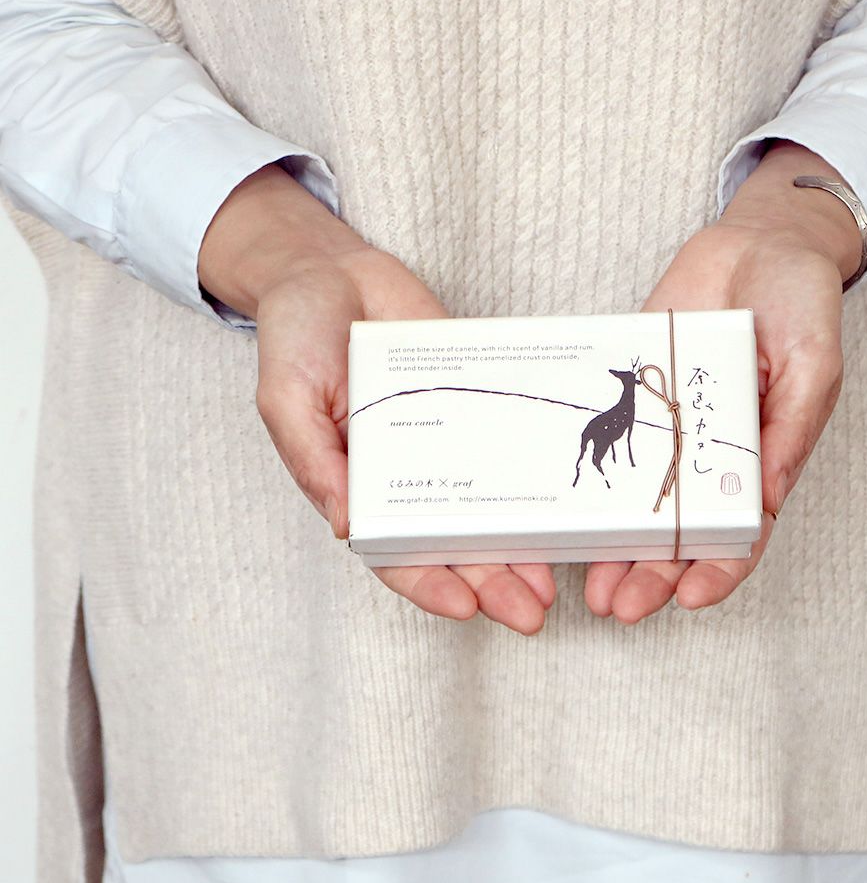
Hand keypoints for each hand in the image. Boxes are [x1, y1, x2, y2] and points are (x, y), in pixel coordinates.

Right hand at [198, 163, 555, 635]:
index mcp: (359, 483)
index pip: (396, 549)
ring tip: (557, 574)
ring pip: (490, 500)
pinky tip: (563, 494)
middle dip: (492, 579)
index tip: (466, 607)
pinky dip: (534, 468)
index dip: (429, 583)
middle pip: (454, 539)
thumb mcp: (286, 400)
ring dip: (520, 541)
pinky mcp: (476, 398)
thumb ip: (316, 461)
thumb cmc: (295, 338)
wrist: (330, 270)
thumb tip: (349, 527)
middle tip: (532, 612)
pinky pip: (508, 437)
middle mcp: (410, 470)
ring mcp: (447, 436)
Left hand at [584, 140, 862, 623]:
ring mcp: (673, 422)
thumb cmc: (803, 305)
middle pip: (680, 527)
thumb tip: (765, 499)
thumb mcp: (814, 370)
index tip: (690, 598)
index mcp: (761, 455)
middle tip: (619, 605)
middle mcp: (712, 449)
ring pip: (641, 494)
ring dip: (618, 540)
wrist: (761, 241)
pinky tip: (574, 500)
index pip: (741, 531)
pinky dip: (598, 470)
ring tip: (590, 578)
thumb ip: (791, 432)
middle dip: (652, 572)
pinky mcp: (642, 390)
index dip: (718, 569)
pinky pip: (618, 434)